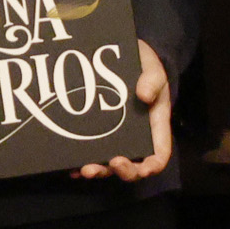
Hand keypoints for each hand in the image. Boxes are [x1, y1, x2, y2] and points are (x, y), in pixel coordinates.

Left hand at [71, 44, 175, 182]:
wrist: (121, 57)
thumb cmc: (143, 67)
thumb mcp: (153, 69)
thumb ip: (152, 80)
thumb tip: (144, 95)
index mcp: (154, 127)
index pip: (159, 154)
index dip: (153, 166)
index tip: (144, 168)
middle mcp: (135, 138)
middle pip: (134, 166)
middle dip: (124, 172)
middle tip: (112, 164)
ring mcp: (114, 138)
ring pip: (109, 165)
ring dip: (99, 171)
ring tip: (85, 170)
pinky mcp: (94, 134)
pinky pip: (88, 154)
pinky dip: (79, 164)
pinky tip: (70, 166)